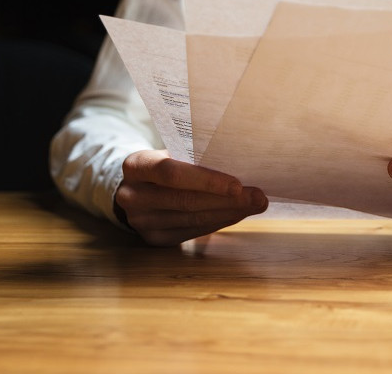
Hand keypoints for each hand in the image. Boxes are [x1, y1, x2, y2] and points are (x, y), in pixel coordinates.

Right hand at [115, 149, 268, 245]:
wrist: (136, 187)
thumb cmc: (164, 163)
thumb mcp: (171, 152)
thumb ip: (195, 157)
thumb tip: (240, 166)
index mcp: (136, 165)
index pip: (172, 173)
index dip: (206, 180)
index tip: (237, 184)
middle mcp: (133, 196)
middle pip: (186, 200)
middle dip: (227, 200)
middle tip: (258, 197)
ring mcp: (141, 221)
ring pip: (192, 219)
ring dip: (229, 213)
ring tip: (255, 204)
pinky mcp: (154, 239)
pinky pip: (192, 231)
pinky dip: (219, 222)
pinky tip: (237, 214)